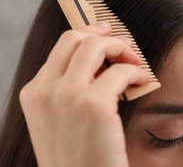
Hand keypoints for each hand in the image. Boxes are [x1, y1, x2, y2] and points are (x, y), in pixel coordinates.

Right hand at [19, 24, 156, 166]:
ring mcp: (66, 96)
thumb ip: (70, 90)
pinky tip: (142, 80)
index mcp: (34, 94)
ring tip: (135, 60)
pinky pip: (121, 70)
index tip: (106, 35)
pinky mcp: (93, 105)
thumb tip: (99, 61)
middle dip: (103, 35)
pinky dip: (136, 71)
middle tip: (123, 44)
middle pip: (75, 38)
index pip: (61, 48)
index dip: (87, 37)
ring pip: (95, 45)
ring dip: (121, 48)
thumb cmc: (78, 157)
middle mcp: (44, 91)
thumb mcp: (61, 120)